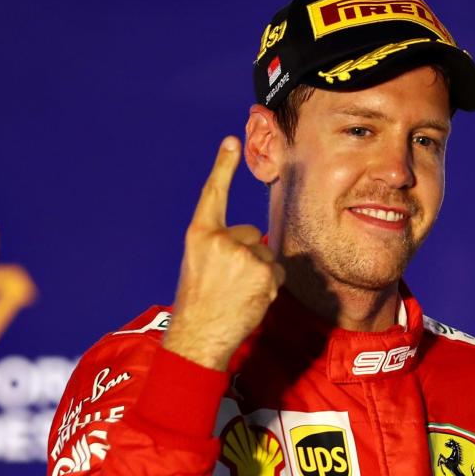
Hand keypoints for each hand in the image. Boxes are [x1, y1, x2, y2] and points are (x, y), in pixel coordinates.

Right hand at [162, 136, 284, 370]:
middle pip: (250, 234)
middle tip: (225, 282)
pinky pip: (276, 270)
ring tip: (236, 293)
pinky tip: (250, 298)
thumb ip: (220, 245)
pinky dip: (268, 284)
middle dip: (245, 256)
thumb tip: (251, 240)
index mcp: (199, 234)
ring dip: (258, 273)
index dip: (223, 167)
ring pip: (264, 254)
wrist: (199, 335)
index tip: (231, 141)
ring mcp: (242, 253)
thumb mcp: (199, 264)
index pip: (213, 194)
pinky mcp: (262, 270)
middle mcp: (220, 238)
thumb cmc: (199, 302)